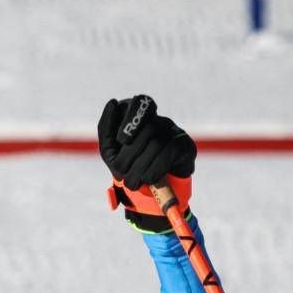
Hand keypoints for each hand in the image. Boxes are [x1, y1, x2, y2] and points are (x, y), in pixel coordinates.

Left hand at [97, 96, 195, 228]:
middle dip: (130, 155)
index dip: (132, 118)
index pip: (141, 102)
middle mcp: (159, 120)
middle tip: (120, 172)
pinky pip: (170, 153)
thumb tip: (113, 103)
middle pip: (148, 128)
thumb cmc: (127, 165)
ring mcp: (174, 132)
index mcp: (139, 117)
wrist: (150, 190)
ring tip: (132, 182)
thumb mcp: (110, 150)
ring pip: (157, 143)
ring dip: (140, 167)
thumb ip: (106, 129)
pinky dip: (154, 170)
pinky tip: (148, 179)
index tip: (122, 140)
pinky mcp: (186, 146)